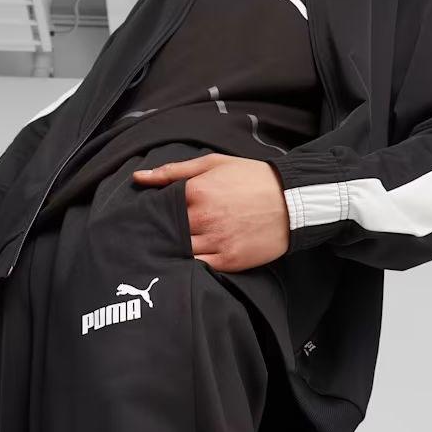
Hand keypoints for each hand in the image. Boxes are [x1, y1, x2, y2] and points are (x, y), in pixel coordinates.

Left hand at [133, 153, 289, 271]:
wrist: (292, 201)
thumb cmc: (252, 178)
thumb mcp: (212, 164)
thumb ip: (172, 171)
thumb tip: (138, 177)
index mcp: (196, 192)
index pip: (158, 207)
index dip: (151, 212)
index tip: (148, 215)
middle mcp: (203, 219)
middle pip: (166, 232)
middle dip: (159, 233)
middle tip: (154, 234)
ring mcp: (216, 242)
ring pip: (179, 252)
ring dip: (172, 250)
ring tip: (169, 248)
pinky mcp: (228, 260)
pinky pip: (198, 267)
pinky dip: (190, 264)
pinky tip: (188, 258)